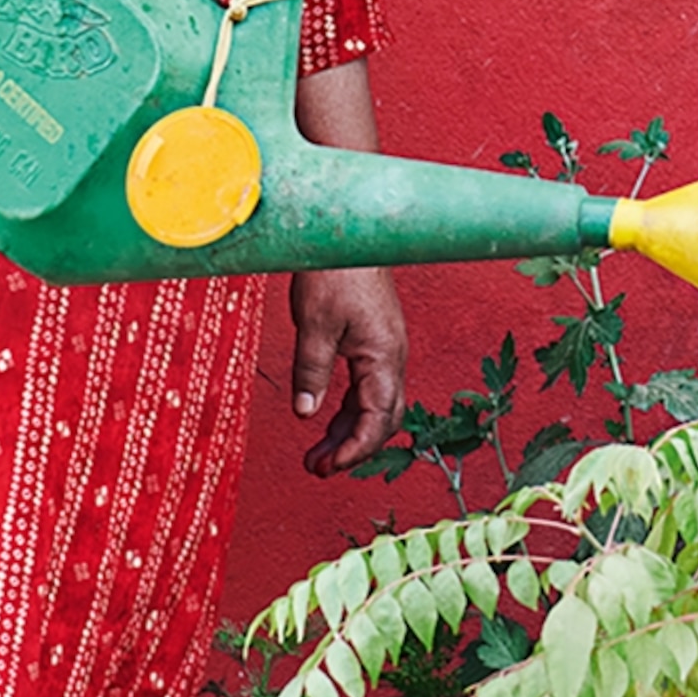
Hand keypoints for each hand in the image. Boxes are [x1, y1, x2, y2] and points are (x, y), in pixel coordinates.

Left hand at [288, 266, 407, 475]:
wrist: (347, 228)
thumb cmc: (334, 270)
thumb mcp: (313, 323)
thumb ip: (310, 371)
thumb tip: (305, 414)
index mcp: (383, 357)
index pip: (376, 420)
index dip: (354, 450)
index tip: (328, 467)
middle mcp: (392, 356)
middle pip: (381, 419)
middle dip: (352, 449)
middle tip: (318, 468)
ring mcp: (387, 347)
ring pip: (374, 403)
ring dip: (348, 430)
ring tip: (318, 453)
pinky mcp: (376, 338)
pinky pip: (368, 385)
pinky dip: (349, 407)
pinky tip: (326, 416)